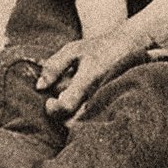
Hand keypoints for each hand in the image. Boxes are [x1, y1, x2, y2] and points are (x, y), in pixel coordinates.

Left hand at [36, 24, 152, 120]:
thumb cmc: (98, 48)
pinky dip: (81, 113)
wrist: (128, 47)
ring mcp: (106, 101)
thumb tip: (39, 87)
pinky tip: (81, 100)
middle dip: (62, 112)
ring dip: (72, 114)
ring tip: (73, 98)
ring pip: (82, 120)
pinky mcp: (111, 105)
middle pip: (72, 119)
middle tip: (61, 99)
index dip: (53, 108)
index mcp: (88, 79)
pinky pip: (92, 118)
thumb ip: (54, 66)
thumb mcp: (73, 50)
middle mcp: (99, 93)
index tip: (49, 101)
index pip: (66, 106)